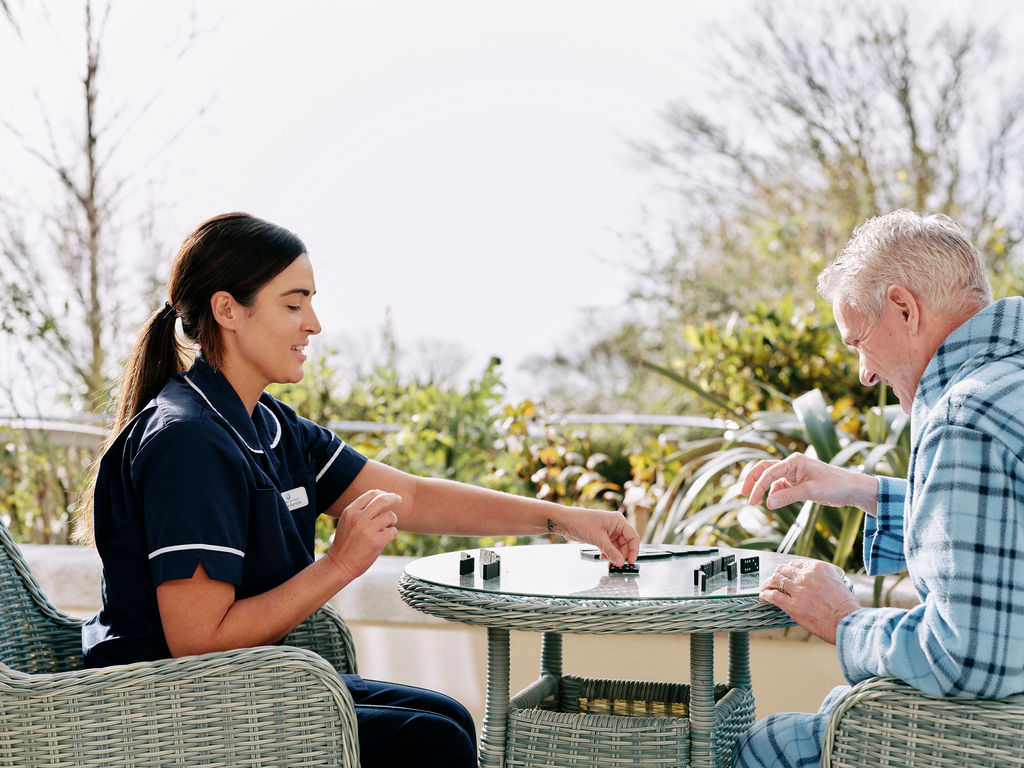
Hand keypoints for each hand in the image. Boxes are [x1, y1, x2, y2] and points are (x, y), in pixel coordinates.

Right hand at [326, 489, 400, 583]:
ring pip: (390, 516)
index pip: (371, 494)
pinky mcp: (376, 542)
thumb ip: (360, 509)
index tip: (388, 496)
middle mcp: (358, 518)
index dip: (383, 493)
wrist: (340, 564)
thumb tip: (380, 496)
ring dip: (393, 520)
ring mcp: (367, 530)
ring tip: (389, 526)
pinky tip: (387, 537)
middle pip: (382, 500)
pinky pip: (393, 531)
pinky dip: (393, 533)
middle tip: (399, 499)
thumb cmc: (345, 542)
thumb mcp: (347, 521)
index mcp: (350, 511)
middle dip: (393, 497)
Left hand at [554, 508, 639, 566]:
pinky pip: (610, 547)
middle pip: (626, 543)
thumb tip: (621, 562)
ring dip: (615, 555)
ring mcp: (609, 531)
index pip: (633, 537)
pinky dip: (608, 553)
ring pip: (618, 547)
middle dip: (623, 554)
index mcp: (618, 521)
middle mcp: (615, 525)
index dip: (634, 550)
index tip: (631, 561)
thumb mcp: (598, 538)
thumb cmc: (581, 521)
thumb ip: (611, 552)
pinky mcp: (602, 536)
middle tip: (618, 564)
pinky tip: (603, 557)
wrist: (566, 522)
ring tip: (610, 563)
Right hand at [742, 454, 877, 513]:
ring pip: (770, 477)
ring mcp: (794, 473)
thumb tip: (768, 503)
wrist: (850, 488)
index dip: (758, 486)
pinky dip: (773, 493)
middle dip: (753, 480)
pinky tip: (772, 501)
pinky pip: (779, 486)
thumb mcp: (810, 491)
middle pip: (764, 468)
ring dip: (761, 486)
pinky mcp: (797, 482)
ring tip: (754, 498)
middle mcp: (791, 465)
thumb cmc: (834, 485)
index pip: (769, 472)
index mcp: (794, 461)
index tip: (752, 500)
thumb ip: (787, 497)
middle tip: (744, 493)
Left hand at [760, 559, 860, 643]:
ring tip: (765, 587)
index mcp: (818, 568)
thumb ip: (822, 580)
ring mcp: (798, 589)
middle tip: (773, 580)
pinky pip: (772, 595)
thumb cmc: (846, 608)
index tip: (786, 574)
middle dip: (777, 574)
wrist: (847, 622)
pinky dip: (765, 594)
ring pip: (775, 580)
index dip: (788, 569)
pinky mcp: (792, 605)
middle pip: (783, 570)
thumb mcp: (837, 583)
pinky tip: (763, 596)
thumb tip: (814, 583)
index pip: (796, 564)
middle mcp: (806, 575)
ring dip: (768, 583)